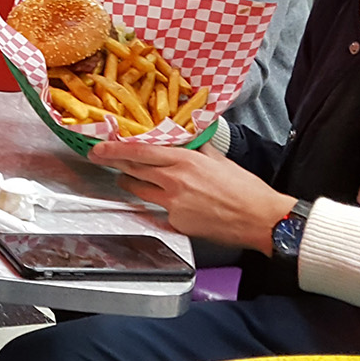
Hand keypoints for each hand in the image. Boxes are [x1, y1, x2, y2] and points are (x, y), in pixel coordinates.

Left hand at [88, 139, 293, 254]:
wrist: (260, 218)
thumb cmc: (245, 188)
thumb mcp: (219, 159)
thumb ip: (197, 148)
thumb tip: (187, 137)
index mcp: (185, 161)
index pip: (140, 152)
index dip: (116, 149)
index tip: (99, 148)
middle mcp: (175, 181)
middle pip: (133, 171)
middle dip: (115, 165)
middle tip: (101, 159)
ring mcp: (173, 204)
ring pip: (140, 191)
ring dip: (130, 184)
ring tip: (126, 179)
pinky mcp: (177, 223)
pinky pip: (159, 210)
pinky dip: (158, 204)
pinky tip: (166, 202)